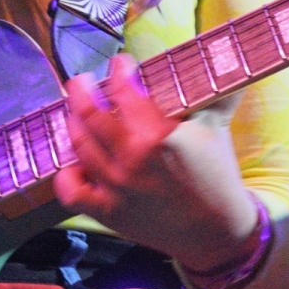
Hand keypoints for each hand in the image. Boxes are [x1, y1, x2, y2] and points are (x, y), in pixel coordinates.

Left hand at [53, 54, 257, 271]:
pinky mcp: (108, 213)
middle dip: (81, 90)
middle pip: (90, 114)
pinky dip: (67, 174)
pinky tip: (74, 161)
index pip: (124, 90)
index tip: (119, 63)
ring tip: (76, 111)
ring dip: (73, 122)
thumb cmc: (217, 175)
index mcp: (158, 136)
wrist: (218, 231)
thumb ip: (212, 92)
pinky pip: (71, 191)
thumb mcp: (215, 127)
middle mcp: (131, 160)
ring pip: (79, 145)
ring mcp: (116, 188)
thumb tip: (221, 57)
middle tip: (81, 81)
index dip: (118, 71)